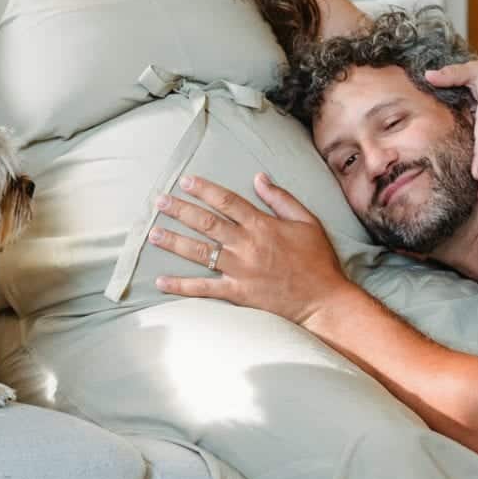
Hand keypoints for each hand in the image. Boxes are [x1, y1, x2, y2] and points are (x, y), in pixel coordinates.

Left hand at [149, 173, 351, 325]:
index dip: (204, 189)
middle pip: (206, 223)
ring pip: (200, 252)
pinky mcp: (237, 293)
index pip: (227, 201)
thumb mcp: (307, 221)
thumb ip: (281, 198)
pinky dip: (181, 285)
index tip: (185, 181)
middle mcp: (246, 245)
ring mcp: (239, 270)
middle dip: (180, 210)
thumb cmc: (317, 261)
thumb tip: (259, 177)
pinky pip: (204, 288)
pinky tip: (161, 280)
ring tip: (153, 233)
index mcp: (262, 226)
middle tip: (159, 201)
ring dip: (174, 242)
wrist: (324, 301)